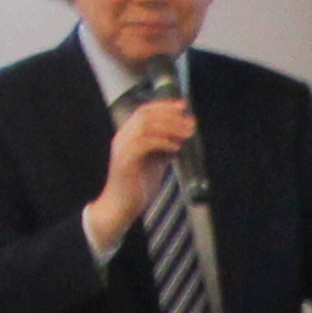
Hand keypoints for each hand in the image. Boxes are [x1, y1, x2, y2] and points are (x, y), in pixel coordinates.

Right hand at [88, 95, 197, 243]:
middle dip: (171, 115)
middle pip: (146, 115)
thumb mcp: (155, 161)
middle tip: (190, 122)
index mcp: (128, 135)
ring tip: (187, 134)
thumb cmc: (137, 185)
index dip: (164, 106)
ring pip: (146, 126)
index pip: (144, 111)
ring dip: (170, 127)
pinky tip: (175, 147)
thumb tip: (182, 136)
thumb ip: (164, 147)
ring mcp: (122, 148)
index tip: (182, 106)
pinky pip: (145, 144)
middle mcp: (123, 137)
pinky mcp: (125, 160)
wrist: (121, 206)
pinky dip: (163, 142)